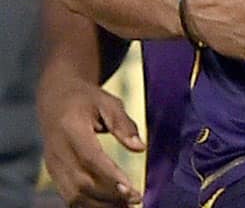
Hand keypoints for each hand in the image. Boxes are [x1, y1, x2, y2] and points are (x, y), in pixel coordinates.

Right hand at [38, 78, 143, 205]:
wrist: (55, 98)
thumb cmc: (86, 99)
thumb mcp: (107, 102)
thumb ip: (123, 124)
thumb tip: (140, 147)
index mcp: (70, 128)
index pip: (90, 159)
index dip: (110, 177)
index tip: (131, 190)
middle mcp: (57, 151)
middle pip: (81, 183)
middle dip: (109, 196)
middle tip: (135, 200)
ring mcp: (53, 166)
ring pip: (74, 197)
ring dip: (100, 206)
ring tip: (126, 206)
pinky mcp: (54, 175)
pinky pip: (69, 198)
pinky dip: (89, 206)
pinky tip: (110, 204)